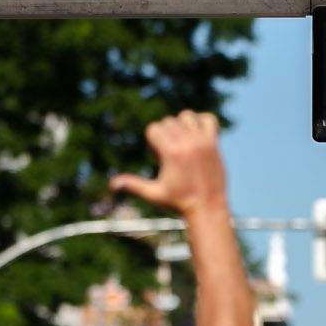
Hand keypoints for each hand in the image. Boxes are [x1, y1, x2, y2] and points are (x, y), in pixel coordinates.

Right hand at [109, 111, 229, 217]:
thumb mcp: (154, 193)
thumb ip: (133, 185)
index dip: (152, 142)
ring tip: (182, 142)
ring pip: (186, 116)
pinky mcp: (214, 143)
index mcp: (171, 152)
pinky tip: (197, 135)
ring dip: (181, 125)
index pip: (153, 128)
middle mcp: (187, 143)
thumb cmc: (179, 203)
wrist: (208, 209)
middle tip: (171, 155)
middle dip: (165, 135)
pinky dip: (202, 121)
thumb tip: (112, 185)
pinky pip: (208, 119)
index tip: (159, 157)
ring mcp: (202, 142)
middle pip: (168, 121)